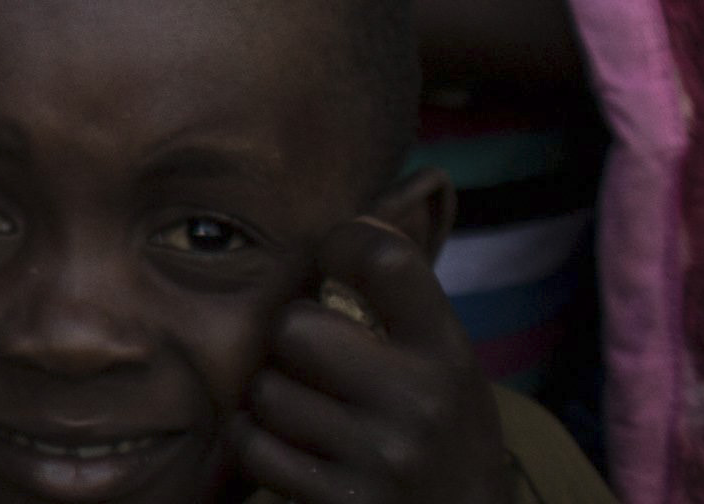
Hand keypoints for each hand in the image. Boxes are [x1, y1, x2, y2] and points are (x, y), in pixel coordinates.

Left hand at [234, 216, 510, 503]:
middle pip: (295, 327)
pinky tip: (297, 458)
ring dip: (275, 405)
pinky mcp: (343, 503)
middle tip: (318, 373)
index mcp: (449, 357)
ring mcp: (382, 457)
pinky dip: (262, 450)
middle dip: (292, 349)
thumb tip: (337, 228)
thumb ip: (400, 311)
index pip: (387, 257)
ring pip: (266, 390)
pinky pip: (254, 446)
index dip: (342, 243)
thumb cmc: (442, 444)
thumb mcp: (448, 373)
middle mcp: (420, 401)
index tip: (331, 260)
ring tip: (316, 424)